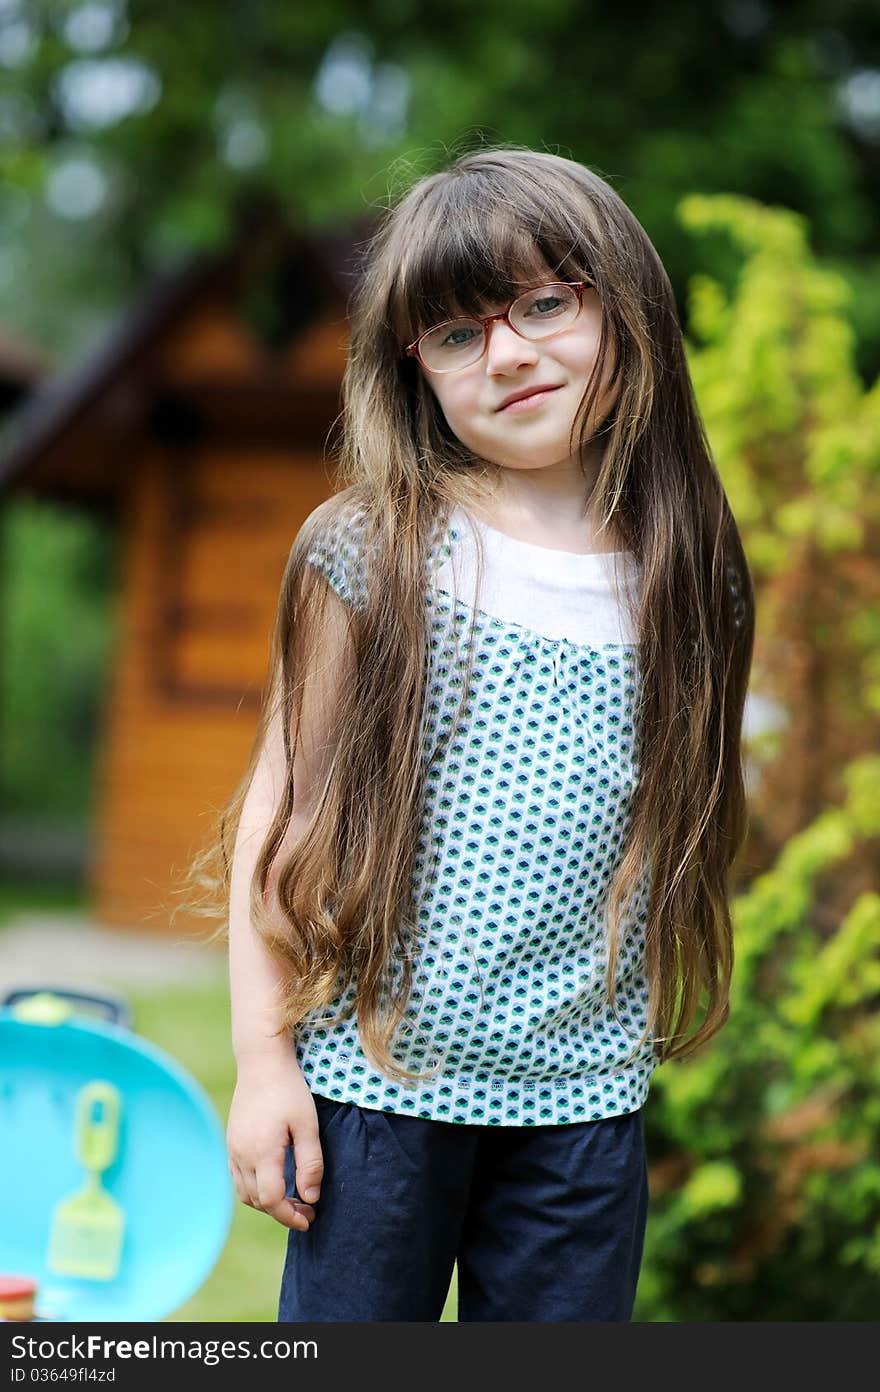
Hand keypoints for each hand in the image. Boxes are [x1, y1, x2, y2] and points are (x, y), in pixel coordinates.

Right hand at [226, 1054, 323, 1230]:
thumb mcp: (307, 1124)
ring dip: (267, 1202)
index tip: (309, 1219)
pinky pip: (238, 1177)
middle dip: (281, 1212)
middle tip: (307, 1210)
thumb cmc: (288, 1089)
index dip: (290, 1216)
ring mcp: (232, 1149)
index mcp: (261, 1152)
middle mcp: (241, 1155)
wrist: (261, 1061)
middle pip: (257, 1201)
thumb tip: (311, 1198)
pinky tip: (274, 1180)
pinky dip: (254, 1188)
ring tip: (293, 1198)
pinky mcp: (231, 1141)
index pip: (271, 1200)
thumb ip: (310, 1163)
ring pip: (245, 1192)